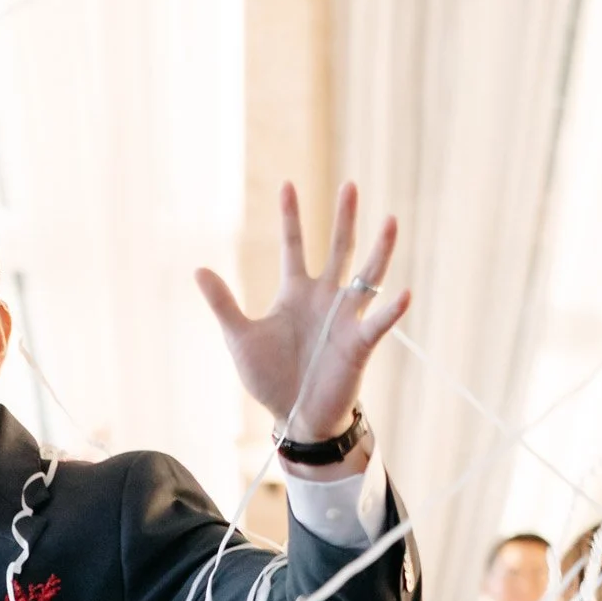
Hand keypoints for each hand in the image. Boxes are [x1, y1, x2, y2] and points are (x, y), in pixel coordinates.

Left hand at [195, 182, 409, 441]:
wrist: (295, 416)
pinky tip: (403, 293)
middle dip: (344, 218)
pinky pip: (378, 322)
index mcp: (296, 292)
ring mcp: (345, 318)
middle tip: (349, 184)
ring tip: (391, 221)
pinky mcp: (359, 343)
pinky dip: (391, 309)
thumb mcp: (240, 337)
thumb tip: (198, 269)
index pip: (295, 245)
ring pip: (367, 275)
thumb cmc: (270, 377)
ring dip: (380, 250)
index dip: (291, 217)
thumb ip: (223, 303)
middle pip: (338, 248)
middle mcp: (325, 297)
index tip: (287, 185)